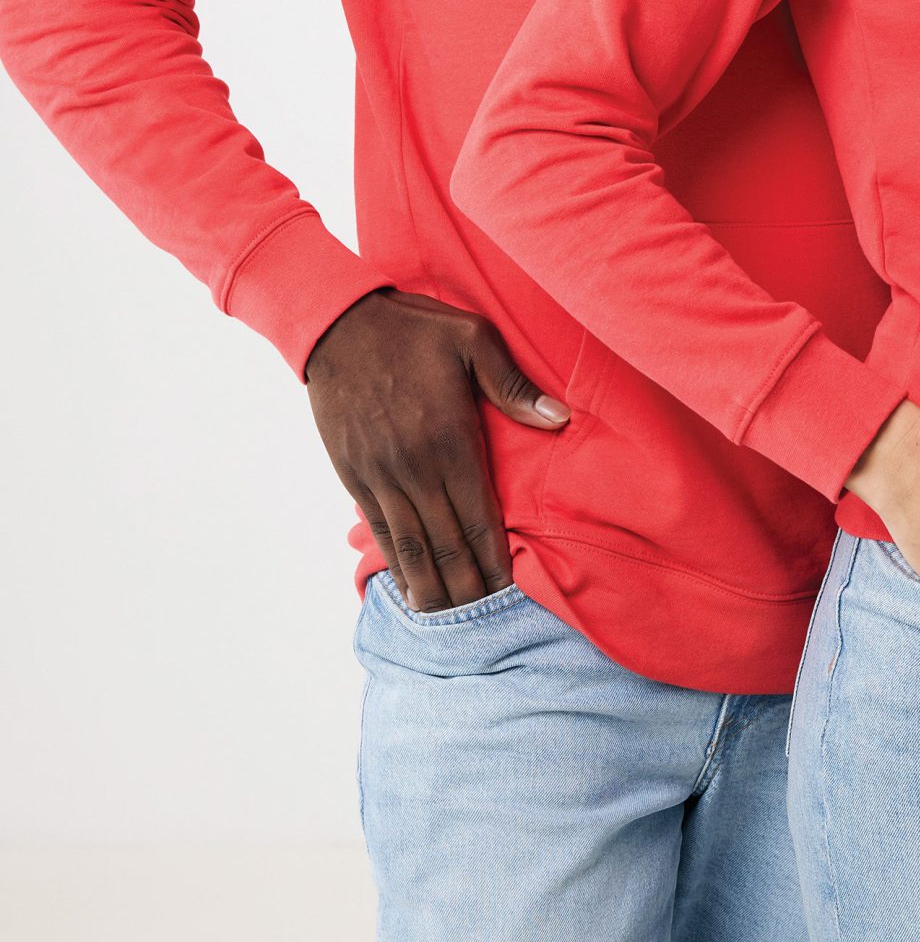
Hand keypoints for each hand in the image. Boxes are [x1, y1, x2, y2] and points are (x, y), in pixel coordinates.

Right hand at [304, 288, 568, 610]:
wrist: (338, 324)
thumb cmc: (413, 328)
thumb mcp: (472, 339)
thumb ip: (513, 385)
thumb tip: (559, 417)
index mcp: (451, 439)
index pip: (479, 515)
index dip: (494, 557)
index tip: (508, 588)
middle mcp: (416, 466)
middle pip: (446, 541)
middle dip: (467, 583)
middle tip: (485, 617)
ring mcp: (381, 474)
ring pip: (411, 544)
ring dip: (430, 584)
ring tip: (449, 617)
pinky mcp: (354, 475)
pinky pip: (379, 529)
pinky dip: (395, 562)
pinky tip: (407, 585)